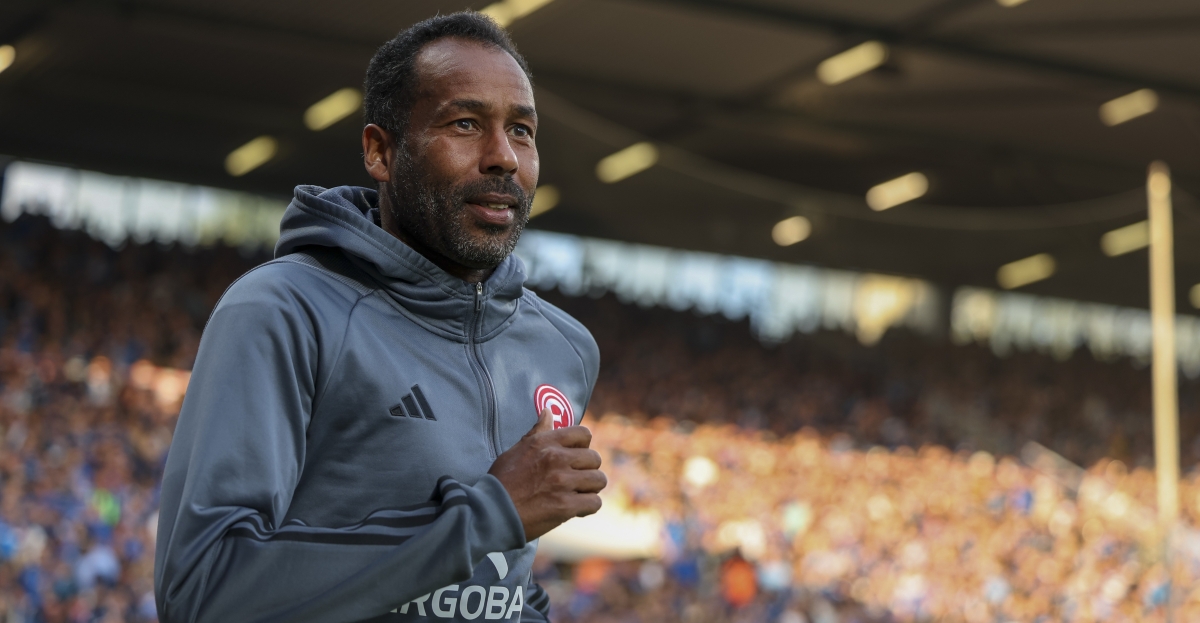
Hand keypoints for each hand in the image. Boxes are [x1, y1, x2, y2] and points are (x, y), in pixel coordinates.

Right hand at [488, 409, 605, 539]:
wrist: (491, 513)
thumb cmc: (502, 482)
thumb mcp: (516, 450)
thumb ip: (537, 432)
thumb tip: (548, 411)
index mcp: (545, 443)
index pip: (583, 433)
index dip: (583, 446)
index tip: (575, 458)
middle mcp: (556, 458)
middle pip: (594, 458)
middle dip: (588, 470)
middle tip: (576, 480)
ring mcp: (562, 482)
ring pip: (598, 480)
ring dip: (590, 489)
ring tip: (577, 494)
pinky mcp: (566, 505)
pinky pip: (594, 502)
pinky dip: (587, 507)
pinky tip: (575, 509)